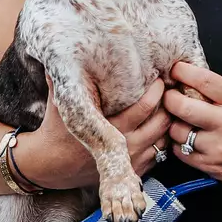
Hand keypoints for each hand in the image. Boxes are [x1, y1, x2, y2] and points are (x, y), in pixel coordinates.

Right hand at [12, 78, 169, 189]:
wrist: (49, 166)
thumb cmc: (55, 131)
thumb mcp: (60, 103)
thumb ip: (63, 77)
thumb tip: (60, 49)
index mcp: (111, 128)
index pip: (146, 105)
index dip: (158, 89)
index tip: (159, 77)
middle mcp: (126, 146)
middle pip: (162, 122)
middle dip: (169, 104)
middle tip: (171, 89)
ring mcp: (132, 161)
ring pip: (165, 139)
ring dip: (169, 122)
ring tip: (170, 106)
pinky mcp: (134, 171)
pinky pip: (160, 154)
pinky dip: (163, 140)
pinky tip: (161, 126)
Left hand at [163, 61, 221, 197]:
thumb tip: (191, 83)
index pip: (204, 80)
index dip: (183, 72)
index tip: (175, 70)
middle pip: (182, 106)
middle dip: (169, 99)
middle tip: (169, 97)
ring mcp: (219, 147)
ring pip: (177, 131)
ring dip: (174, 124)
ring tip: (182, 122)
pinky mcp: (212, 166)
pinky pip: (181, 152)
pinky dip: (180, 145)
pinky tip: (188, 140)